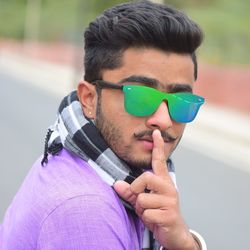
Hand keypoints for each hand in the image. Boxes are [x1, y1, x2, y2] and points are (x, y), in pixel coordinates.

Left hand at [114, 129, 197, 249]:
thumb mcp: (142, 202)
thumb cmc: (158, 213)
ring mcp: (170, 200)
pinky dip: (146, 219)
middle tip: (141, 199)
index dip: (158, 146)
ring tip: (150, 212)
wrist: (175, 234)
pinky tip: (155, 220)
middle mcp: (168, 187)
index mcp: (162, 182)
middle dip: (137, 189)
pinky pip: (147, 213)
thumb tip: (117, 184)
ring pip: (143, 199)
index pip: (159, 161)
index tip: (156, 132)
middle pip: (146, 177)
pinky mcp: (170, 214)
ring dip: (142, 209)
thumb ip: (131, 192)